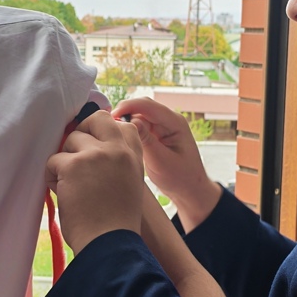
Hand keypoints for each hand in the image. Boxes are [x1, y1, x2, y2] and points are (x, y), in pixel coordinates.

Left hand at [46, 111, 144, 251]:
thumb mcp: (130, 185)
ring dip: (65, 161)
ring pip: (70, 140)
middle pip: (96, 119)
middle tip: (76, 155)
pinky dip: (52, 177)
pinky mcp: (73, 165)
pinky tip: (63, 194)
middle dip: (82, 132)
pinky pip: (53, 160)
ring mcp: (96, 155)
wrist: (110, 244)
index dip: (104, 131)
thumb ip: (118, 163)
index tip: (95, 147)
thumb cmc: (117, 223)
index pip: (122, 125)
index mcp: (134, 157)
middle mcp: (117, 150)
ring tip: (71, 186)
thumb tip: (93, 148)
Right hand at [112, 97, 220, 230]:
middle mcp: (168, 121)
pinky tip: (120, 139)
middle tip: (108, 127)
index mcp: (175, 123)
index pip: (148, 105)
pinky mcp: (155, 135)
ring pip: (137, 116)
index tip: (112, 116)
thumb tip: (128, 122)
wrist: (189, 190)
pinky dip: (128, 130)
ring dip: (125, 123)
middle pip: (141, 108)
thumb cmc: (181, 178)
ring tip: (112, 135)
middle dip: (124, 113)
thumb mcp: (161, 161)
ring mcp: (161, 127)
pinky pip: (138, 126)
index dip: (128, 107)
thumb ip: (146, 140)